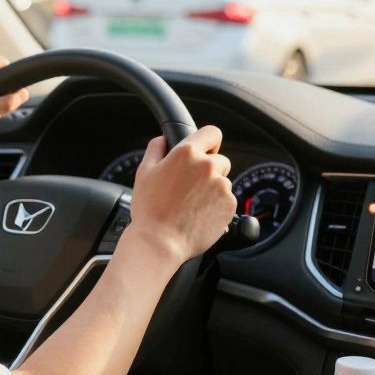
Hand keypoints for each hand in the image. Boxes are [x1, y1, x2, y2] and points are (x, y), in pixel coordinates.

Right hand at [125, 126, 235, 262]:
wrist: (161, 242)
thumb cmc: (150, 209)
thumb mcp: (144, 172)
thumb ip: (156, 149)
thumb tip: (163, 140)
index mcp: (187, 153)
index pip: (211, 132)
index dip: (208, 141)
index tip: (204, 150)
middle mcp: (208, 166)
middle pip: (219, 159)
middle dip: (208, 170)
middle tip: (190, 186)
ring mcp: (221, 186)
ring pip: (222, 181)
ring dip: (212, 189)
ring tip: (192, 204)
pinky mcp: (230, 205)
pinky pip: (227, 200)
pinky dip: (217, 205)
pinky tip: (199, 214)